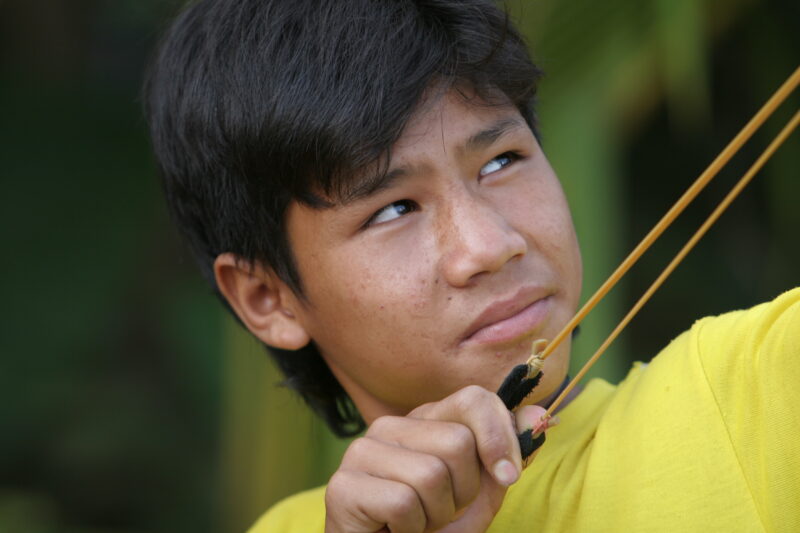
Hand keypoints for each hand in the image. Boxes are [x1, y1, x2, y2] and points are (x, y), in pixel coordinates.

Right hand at [324, 385, 546, 532]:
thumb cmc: (431, 528)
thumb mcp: (480, 492)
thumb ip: (506, 454)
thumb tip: (540, 416)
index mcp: (423, 420)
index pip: (473, 399)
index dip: (499, 437)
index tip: (507, 476)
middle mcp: (390, 427)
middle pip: (456, 442)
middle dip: (464, 490)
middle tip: (442, 510)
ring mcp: (361, 452)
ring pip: (431, 474)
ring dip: (437, 514)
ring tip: (419, 521)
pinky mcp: (343, 485)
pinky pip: (402, 503)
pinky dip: (412, 529)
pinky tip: (396, 531)